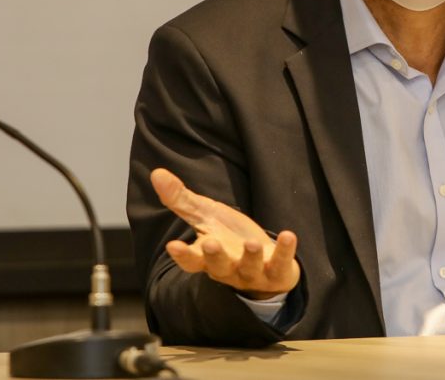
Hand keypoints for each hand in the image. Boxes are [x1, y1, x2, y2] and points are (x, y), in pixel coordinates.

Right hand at [150, 168, 299, 299]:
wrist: (265, 263)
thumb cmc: (230, 238)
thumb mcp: (207, 217)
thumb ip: (182, 201)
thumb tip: (156, 172)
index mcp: (207, 257)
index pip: (191, 260)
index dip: (183, 255)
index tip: (173, 246)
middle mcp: (227, 268)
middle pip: (218, 266)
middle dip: (214, 256)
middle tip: (210, 244)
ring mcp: (253, 272)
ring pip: (249, 267)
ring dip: (249, 256)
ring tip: (251, 243)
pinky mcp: (277, 272)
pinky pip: (281, 263)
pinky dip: (285, 251)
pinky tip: (288, 235)